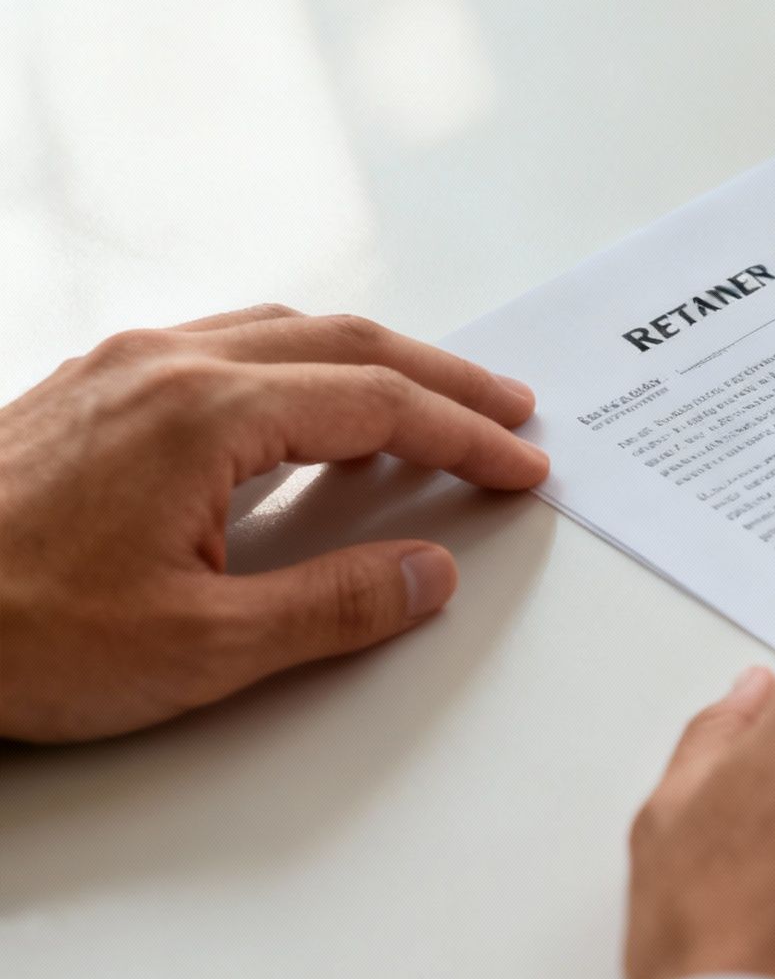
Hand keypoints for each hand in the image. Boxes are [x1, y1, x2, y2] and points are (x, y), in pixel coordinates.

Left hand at [0, 305, 547, 742]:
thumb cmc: (10, 631)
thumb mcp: (198, 648)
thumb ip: (333, 606)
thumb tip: (426, 574)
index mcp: (205, 413)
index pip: (379, 404)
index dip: (465, 436)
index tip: (519, 464)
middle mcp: (165, 364)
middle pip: (345, 342)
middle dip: (442, 377)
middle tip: (508, 413)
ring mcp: (120, 367)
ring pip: (284, 330)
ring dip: (373, 361)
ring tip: (428, 402)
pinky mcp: (86, 388)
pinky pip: (228, 344)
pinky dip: (303, 363)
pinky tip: (307, 405)